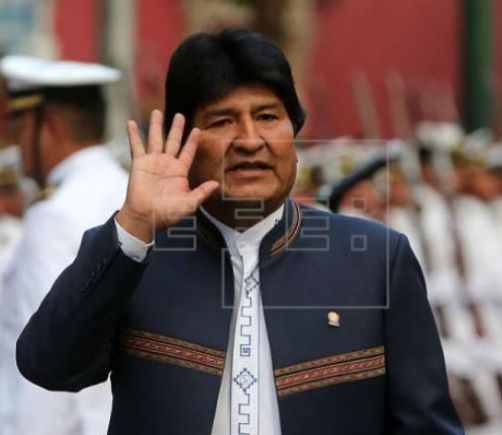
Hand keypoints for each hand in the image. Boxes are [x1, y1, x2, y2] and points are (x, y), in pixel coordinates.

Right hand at [117, 110, 218, 241]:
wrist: (146, 217)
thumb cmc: (167, 213)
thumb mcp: (189, 204)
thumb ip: (202, 193)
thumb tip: (216, 184)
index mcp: (180, 172)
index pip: (188, 152)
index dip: (192, 141)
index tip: (197, 129)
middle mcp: (167, 164)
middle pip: (173, 141)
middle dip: (176, 128)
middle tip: (179, 115)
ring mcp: (152, 162)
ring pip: (155, 139)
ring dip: (156, 125)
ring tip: (156, 112)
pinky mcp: (139, 164)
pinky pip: (136, 146)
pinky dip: (133, 134)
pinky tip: (131, 122)